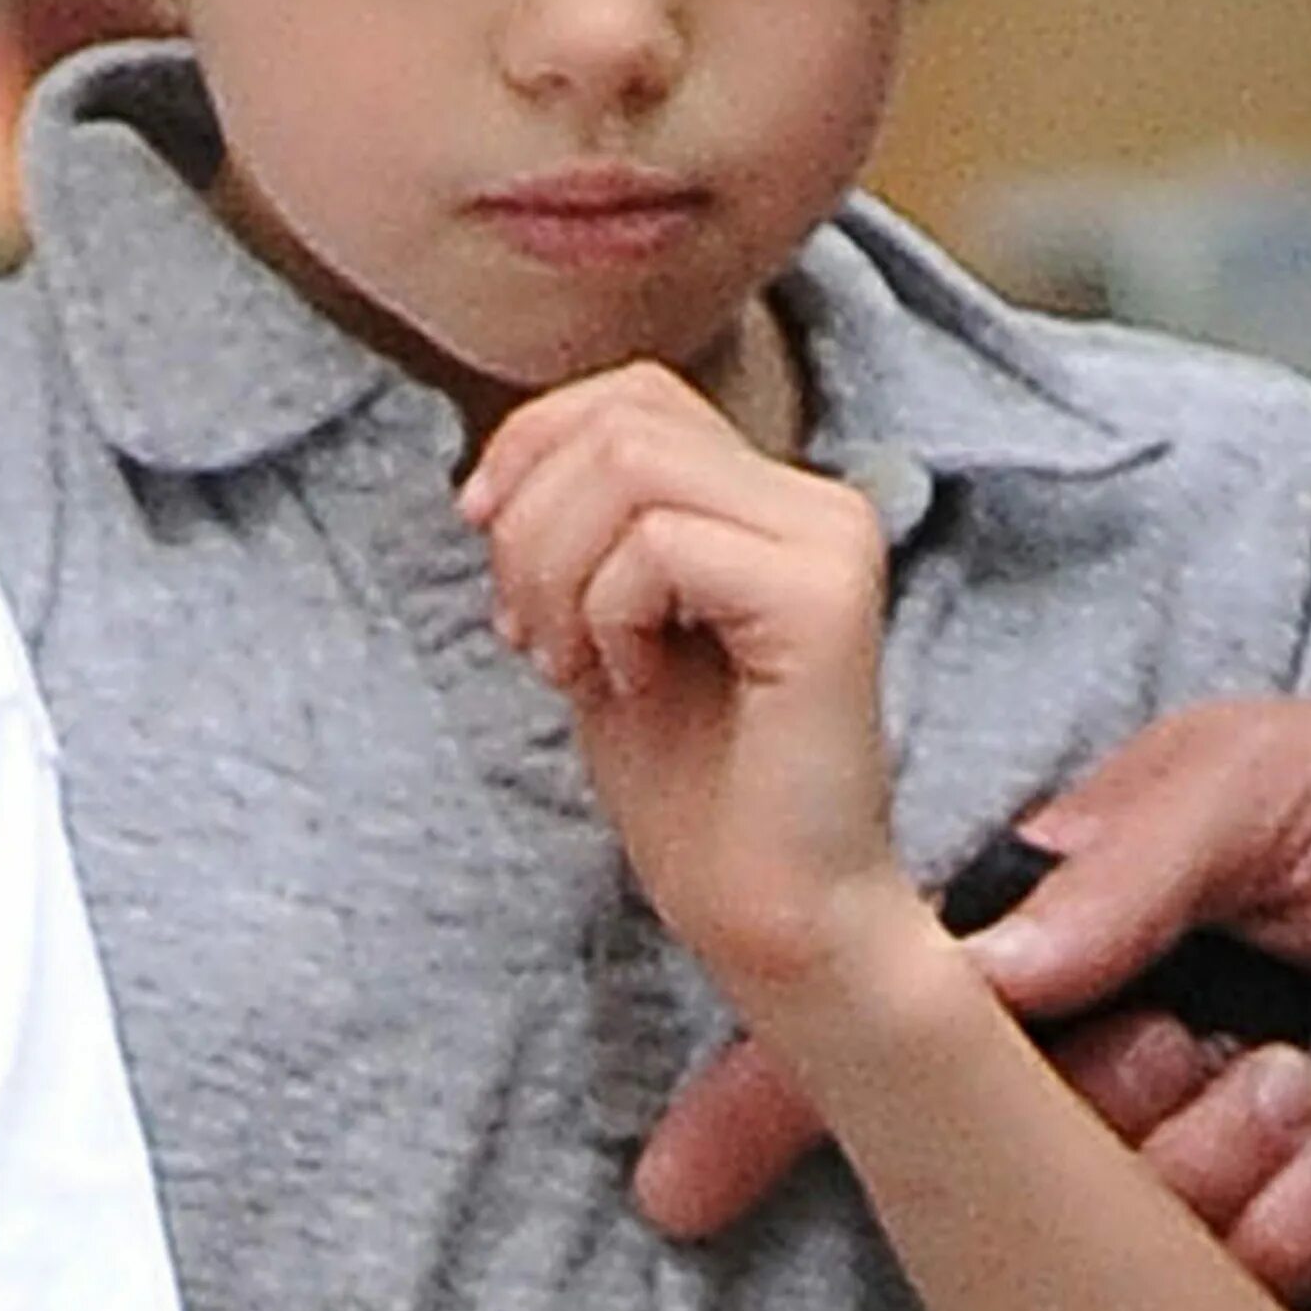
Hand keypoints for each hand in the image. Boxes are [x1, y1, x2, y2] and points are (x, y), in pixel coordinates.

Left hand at [459, 360, 897, 1005]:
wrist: (772, 918)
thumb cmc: (690, 788)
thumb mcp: (602, 624)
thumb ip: (579, 528)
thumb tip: (494, 466)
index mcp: (772, 498)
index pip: (631, 391)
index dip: (532, 443)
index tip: (480, 529)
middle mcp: (818, 502)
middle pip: (620, 420)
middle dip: (531, 523)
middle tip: (530, 636)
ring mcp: (830, 541)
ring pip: (631, 467)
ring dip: (557, 570)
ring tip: (572, 663)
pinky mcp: (825, 597)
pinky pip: (661, 544)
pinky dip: (608, 614)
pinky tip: (632, 685)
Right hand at [638, 689, 1310, 1291]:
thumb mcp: (1253, 786)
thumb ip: (1111, 868)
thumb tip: (970, 974)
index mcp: (1058, 921)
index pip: (888, 1016)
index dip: (783, 1094)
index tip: (688, 1176)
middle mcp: (1097, 1042)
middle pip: (987, 1159)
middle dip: (1084, 1132)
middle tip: (1195, 1047)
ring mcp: (1182, 1145)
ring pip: (1102, 1240)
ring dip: (1209, 1171)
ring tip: (1309, 1075)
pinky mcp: (1279, 1234)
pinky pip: (1230, 1297)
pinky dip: (1290, 1230)